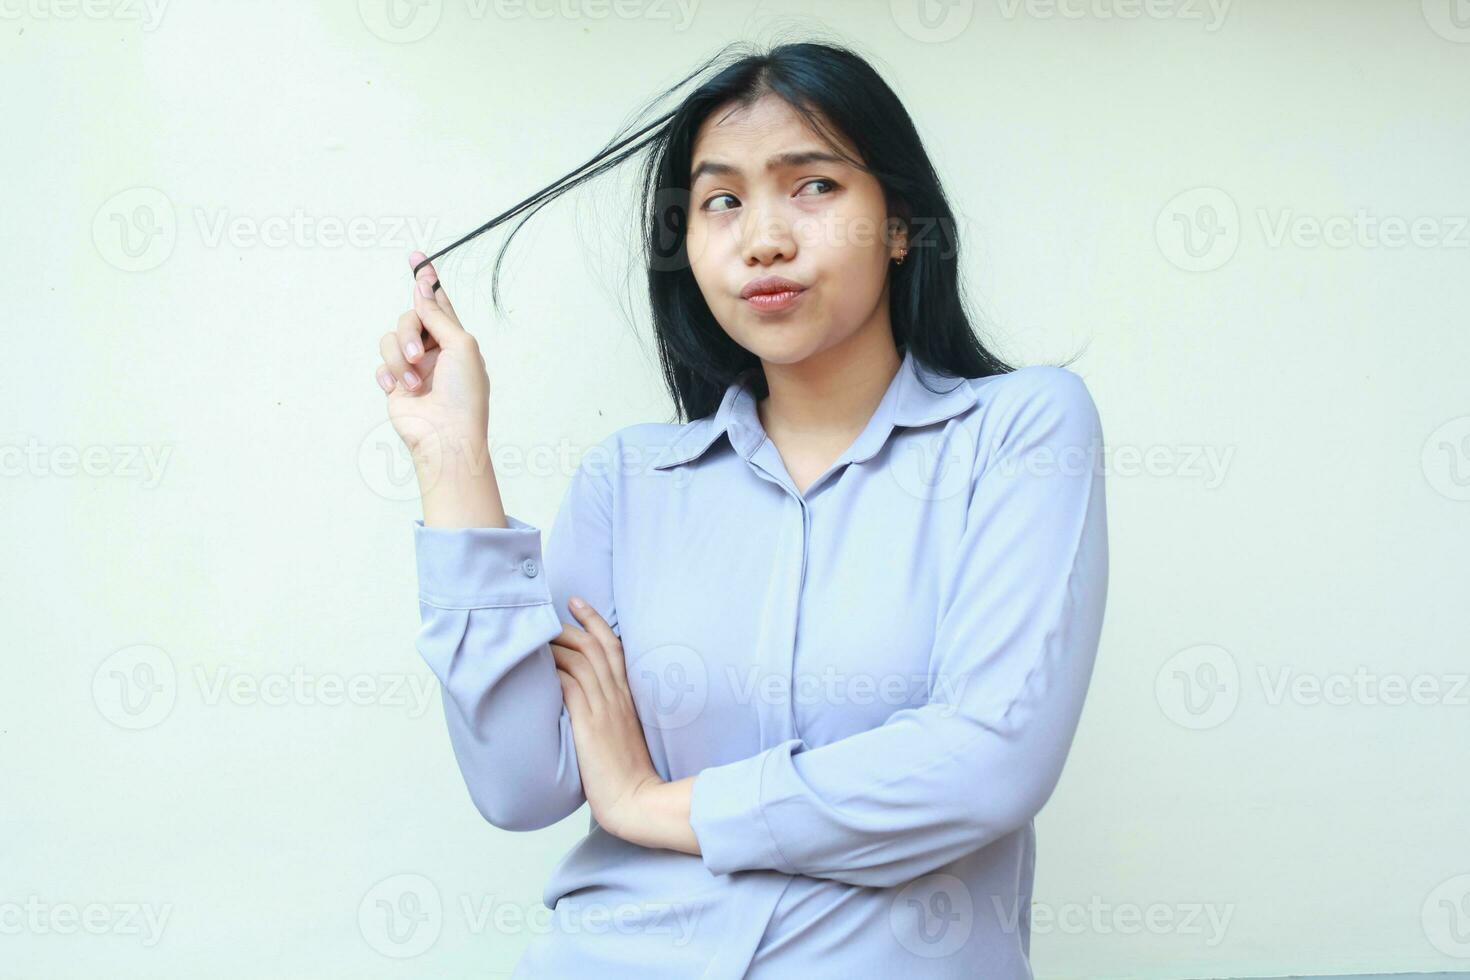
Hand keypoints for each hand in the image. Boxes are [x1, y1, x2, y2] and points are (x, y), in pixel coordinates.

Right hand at [375, 251, 489, 468]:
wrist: (446, 435)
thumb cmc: (463, 395)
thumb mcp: (461, 346)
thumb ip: (438, 315)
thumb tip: (423, 288)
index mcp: (455, 339)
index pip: (439, 303)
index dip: (427, 280)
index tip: (417, 256)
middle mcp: (433, 349)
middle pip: (409, 317)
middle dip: (409, 333)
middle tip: (418, 354)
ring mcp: (413, 366)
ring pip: (390, 339)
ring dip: (400, 359)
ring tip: (415, 383)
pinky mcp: (395, 383)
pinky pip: (381, 364)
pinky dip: (389, 375)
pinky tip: (400, 390)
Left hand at [552, 598, 663, 840]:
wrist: (635, 800)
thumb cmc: (625, 774)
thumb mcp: (620, 734)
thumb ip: (605, 712)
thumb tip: (581, 700)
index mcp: (626, 696)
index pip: (612, 646)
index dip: (594, 620)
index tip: (576, 602)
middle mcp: (616, 697)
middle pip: (594, 646)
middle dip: (569, 625)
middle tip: (545, 614)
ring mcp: (604, 709)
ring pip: (581, 660)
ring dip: (556, 645)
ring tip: (535, 638)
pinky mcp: (590, 725)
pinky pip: (570, 686)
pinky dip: (554, 671)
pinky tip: (537, 667)